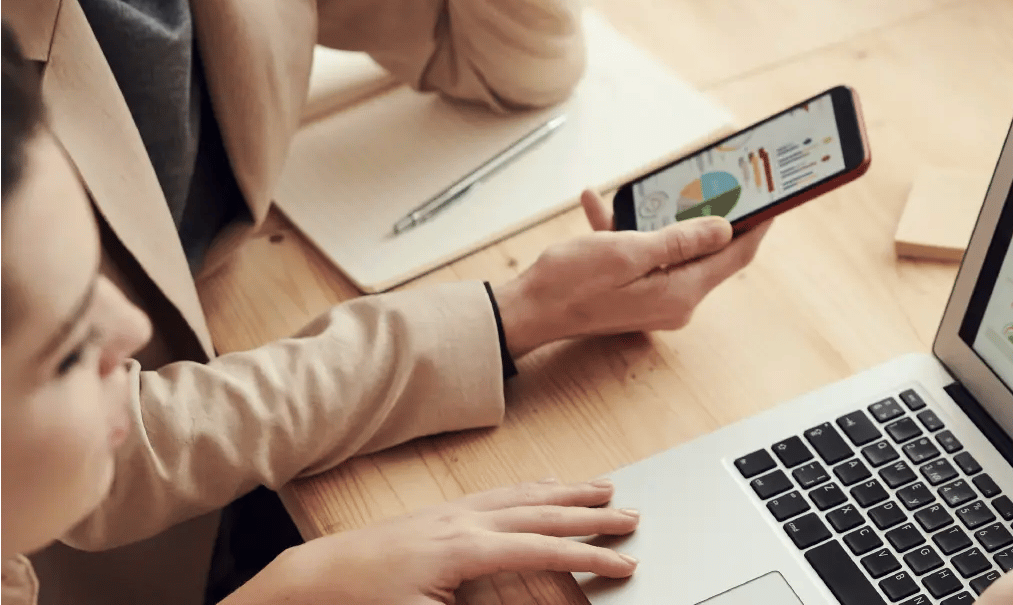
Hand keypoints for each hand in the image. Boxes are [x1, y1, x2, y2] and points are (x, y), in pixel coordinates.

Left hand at [226, 480, 638, 604]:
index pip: (543, 551)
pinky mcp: (439, 513)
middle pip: (543, 512)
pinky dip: (531, 488)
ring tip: (602, 489)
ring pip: (524, 495)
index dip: (588, 558)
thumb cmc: (365, 604)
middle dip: (591, 514)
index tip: (625, 565)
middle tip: (632, 515)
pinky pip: (498, 493)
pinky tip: (541, 487)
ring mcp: (451, 512)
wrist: (313, 581)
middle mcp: (464, 521)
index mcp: (465, 549)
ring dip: (567, 492)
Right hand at [491, 190, 771, 357]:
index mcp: (680, 292)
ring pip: (674, 248)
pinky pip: (642, 255)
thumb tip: (726, 229)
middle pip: (709, 251)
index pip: (736, 255)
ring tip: (653, 186)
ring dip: (661, 217)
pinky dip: (627, 229)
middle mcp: (675, 300)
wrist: (524, 312)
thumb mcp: (629, 252)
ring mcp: (654, 298)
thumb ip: (681, 240)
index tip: (773, 198)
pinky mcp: (633, 291)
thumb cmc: (570, 283)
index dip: (757, 225)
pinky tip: (599, 204)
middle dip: (713, 213)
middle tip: (722, 179)